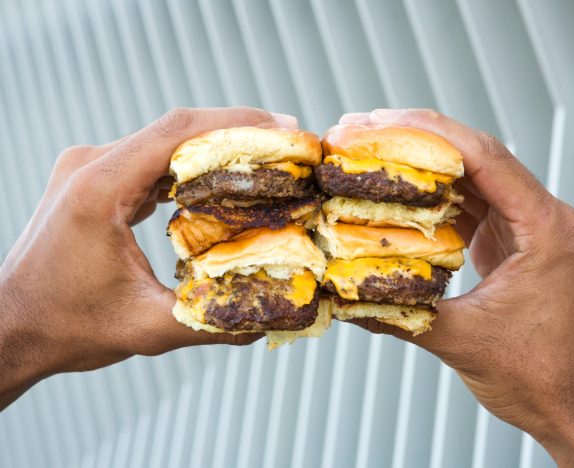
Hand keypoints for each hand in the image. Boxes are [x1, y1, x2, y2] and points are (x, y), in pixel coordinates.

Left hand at [0, 107, 295, 409]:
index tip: (284, 128)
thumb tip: (272, 317)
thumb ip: (213, 323)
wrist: (11, 327)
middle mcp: (91, 165)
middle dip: (236, 131)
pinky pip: (150, 159)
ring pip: (164, 140)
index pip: (177, 133)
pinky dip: (190, 164)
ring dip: (214, 145)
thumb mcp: (147, 330)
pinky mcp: (94, 180)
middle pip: (175, 129)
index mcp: (98, 189)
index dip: (237, 125)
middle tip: (287, 142)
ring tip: (263, 156)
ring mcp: (89, 168)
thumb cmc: (67, 327)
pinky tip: (220, 177)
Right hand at [343, 109, 573, 465]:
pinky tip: (398, 194)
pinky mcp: (509, 244)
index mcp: (543, 226)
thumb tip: (346, 296)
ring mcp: (524, 228)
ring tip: (371, 153)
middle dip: (416, 138)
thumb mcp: (464, 342)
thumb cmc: (542, 375)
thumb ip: (402, 315)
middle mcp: (538, 216)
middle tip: (361, 131)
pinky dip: (431, 196)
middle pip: (474, 156)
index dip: (429, 133)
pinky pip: (468, 206)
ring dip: (421, 164)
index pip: (485, 158)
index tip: (381, 123)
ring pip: (469, 177)